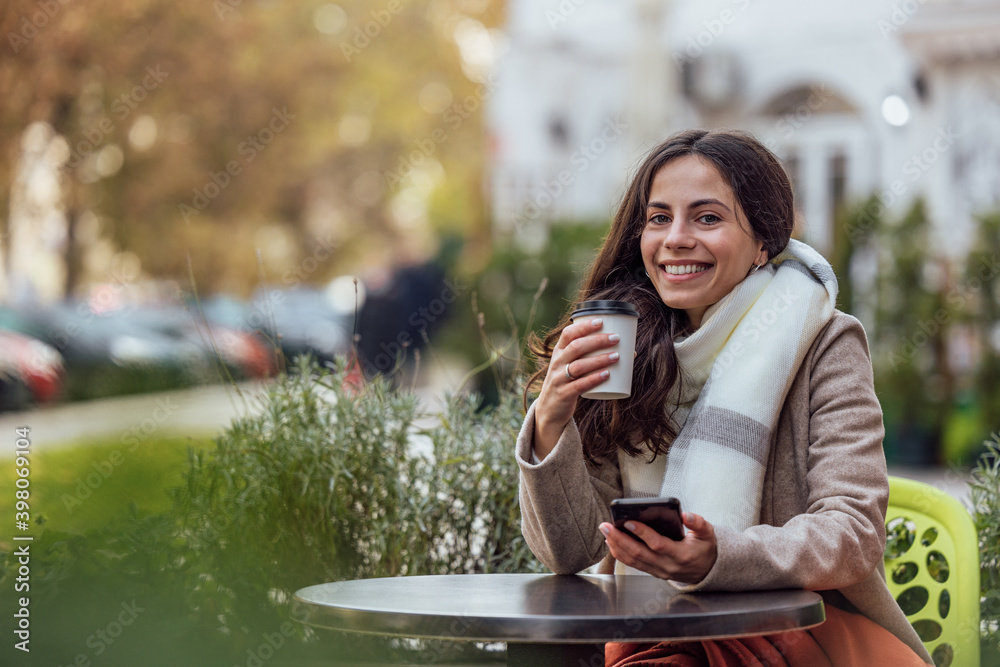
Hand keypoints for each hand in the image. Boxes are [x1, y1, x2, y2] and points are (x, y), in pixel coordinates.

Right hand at [532, 317, 620, 458]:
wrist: (549, 409)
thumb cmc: (568, 382)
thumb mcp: (571, 366)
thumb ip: (593, 358)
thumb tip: (630, 352)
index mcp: (559, 352)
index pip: (568, 334)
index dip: (584, 326)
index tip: (601, 321)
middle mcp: (557, 363)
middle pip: (576, 347)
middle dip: (597, 341)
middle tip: (615, 338)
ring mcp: (559, 378)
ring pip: (579, 365)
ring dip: (599, 359)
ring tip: (616, 356)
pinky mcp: (564, 394)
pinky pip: (579, 385)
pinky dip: (594, 379)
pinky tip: (606, 375)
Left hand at [599, 512, 717, 583]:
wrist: (706, 570)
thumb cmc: (704, 548)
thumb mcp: (708, 534)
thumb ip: (698, 523)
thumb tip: (685, 515)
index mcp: (681, 555)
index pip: (657, 544)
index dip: (642, 533)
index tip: (628, 521)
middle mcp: (667, 565)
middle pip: (638, 554)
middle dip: (619, 539)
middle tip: (606, 526)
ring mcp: (658, 571)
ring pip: (633, 560)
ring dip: (616, 546)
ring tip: (605, 531)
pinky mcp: (652, 572)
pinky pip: (633, 564)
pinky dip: (620, 553)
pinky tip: (611, 541)